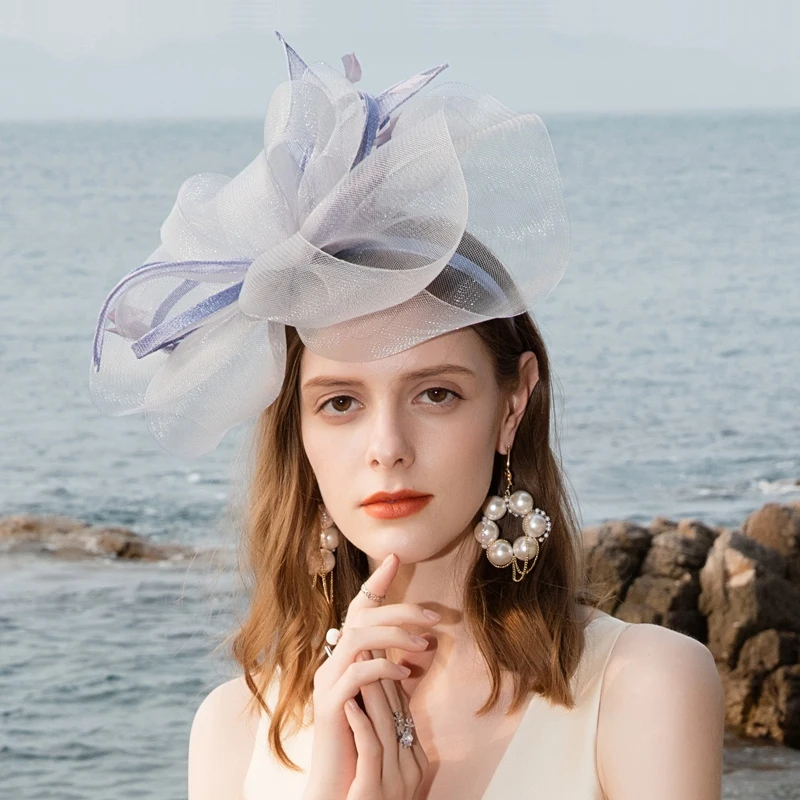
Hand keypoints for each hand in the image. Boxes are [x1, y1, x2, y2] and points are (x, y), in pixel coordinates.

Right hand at [303, 553, 439, 799]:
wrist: (342, 781)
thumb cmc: (366, 738)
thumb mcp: (387, 696)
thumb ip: (398, 667)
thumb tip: (425, 643)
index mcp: (345, 656)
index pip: (360, 608)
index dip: (376, 581)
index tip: (395, 557)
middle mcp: (332, 661)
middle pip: (360, 617)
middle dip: (397, 609)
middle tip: (431, 615)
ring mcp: (328, 681)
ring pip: (356, 637)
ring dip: (393, 635)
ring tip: (423, 643)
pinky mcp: (330, 704)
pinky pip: (356, 673)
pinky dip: (383, 667)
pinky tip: (405, 674)